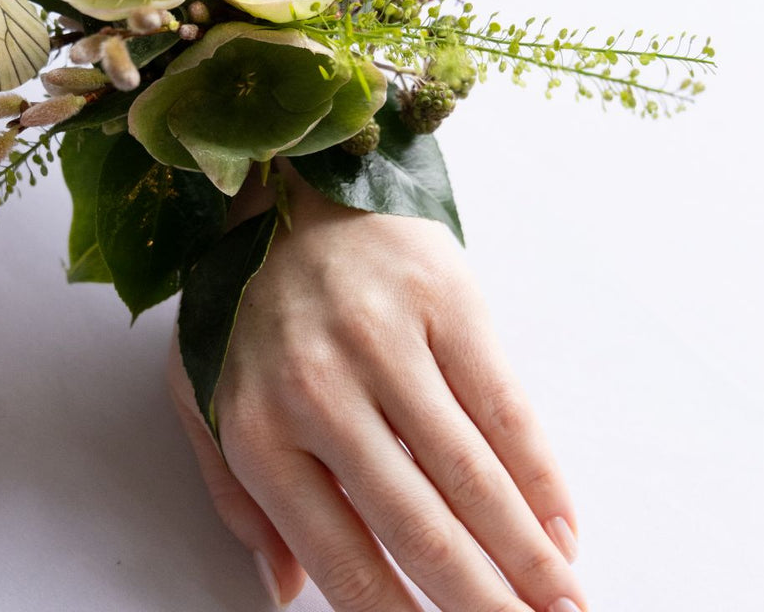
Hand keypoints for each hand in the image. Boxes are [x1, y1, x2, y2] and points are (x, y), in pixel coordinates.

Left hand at [168, 167, 585, 611]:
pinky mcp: (443, 297)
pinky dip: (542, 475)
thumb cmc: (241, 306)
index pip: (340, 557)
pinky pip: (505, 405)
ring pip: (472, 475)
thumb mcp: (199, 395)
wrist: (284, 193)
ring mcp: (386, 339)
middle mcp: (320, 389)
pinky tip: (565, 526)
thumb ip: (233, 497)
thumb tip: (280, 590)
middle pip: (420, 526)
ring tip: (563, 606)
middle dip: (483, 601)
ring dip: (528, 555)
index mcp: (256, 427)